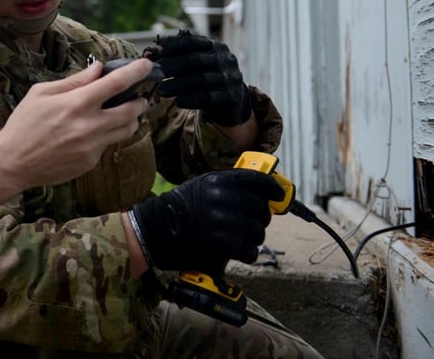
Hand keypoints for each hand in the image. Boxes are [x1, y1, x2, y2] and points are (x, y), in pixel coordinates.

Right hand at [0, 59, 151, 227]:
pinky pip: (108, 145)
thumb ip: (73, 81)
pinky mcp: (90, 162)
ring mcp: (91, 146)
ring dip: (131, 119)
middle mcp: (88, 125)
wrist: (12, 162)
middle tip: (140, 96)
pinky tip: (93, 132)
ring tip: (123, 113)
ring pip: (126, 130)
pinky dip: (107, 135)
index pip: (117, 83)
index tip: (147, 65)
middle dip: (141, 100)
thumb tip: (98, 69)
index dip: (137, 71)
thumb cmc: (24, 124)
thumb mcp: (42, 93)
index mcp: (76, 103)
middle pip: (132, 110)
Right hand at [129, 168, 283, 271]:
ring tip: (243, 240)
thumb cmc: (179, 208)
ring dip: (254, 238)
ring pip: (257, 231)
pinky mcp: (219, 242)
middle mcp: (221, 197)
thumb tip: (261, 195)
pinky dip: (248, 253)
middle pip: (260, 209)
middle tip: (252, 225)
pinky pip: (248, 249)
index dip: (272, 189)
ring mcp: (220, 219)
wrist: (155, 229)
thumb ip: (228, 187)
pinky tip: (241, 252)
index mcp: (218, 180)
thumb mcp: (201, 186)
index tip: (278, 196)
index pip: (257, 180)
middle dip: (260, 220)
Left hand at [143, 30, 250, 125]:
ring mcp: (229, 77)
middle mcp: (224, 59)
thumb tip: (148, 54)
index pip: (190, 41)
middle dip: (172, 66)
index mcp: (214, 46)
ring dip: (178, 85)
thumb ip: (174, 58)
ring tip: (162, 90)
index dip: (170, 46)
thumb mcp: (194, 64)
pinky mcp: (230, 96)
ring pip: (200, 79)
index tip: (154, 53)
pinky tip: (177, 101)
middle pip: (194, 60)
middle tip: (155, 74)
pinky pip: (208, 97)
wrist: (232, 99)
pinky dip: (190, 99)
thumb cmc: (205, 77)